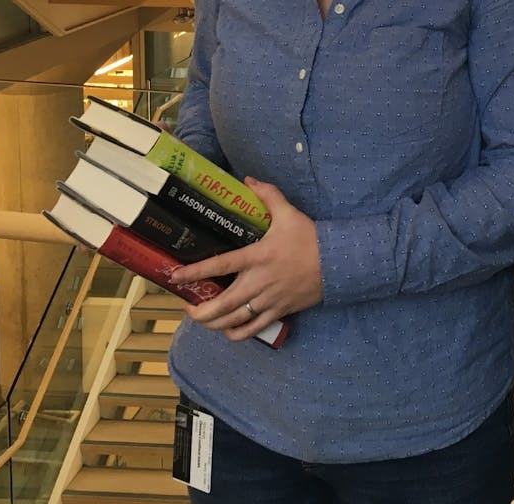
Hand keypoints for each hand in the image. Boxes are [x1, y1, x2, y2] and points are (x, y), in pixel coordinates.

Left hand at [169, 178, 322, 341]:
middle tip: (187, 309)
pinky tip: (228, 332)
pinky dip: (237, 334)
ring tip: (203, 321)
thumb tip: (248, 180)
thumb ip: (268, 196)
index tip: (175, 276)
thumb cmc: (311, 238)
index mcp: (257, 257)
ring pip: (235, 321)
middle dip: (200, 311)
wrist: (339, 263)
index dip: (194, 272)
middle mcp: (259, 282)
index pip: (220, 265)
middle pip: (222, 305)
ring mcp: (269, 300)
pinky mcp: (280, 311)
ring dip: (214, 325)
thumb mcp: (289, 213)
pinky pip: (254, 329)